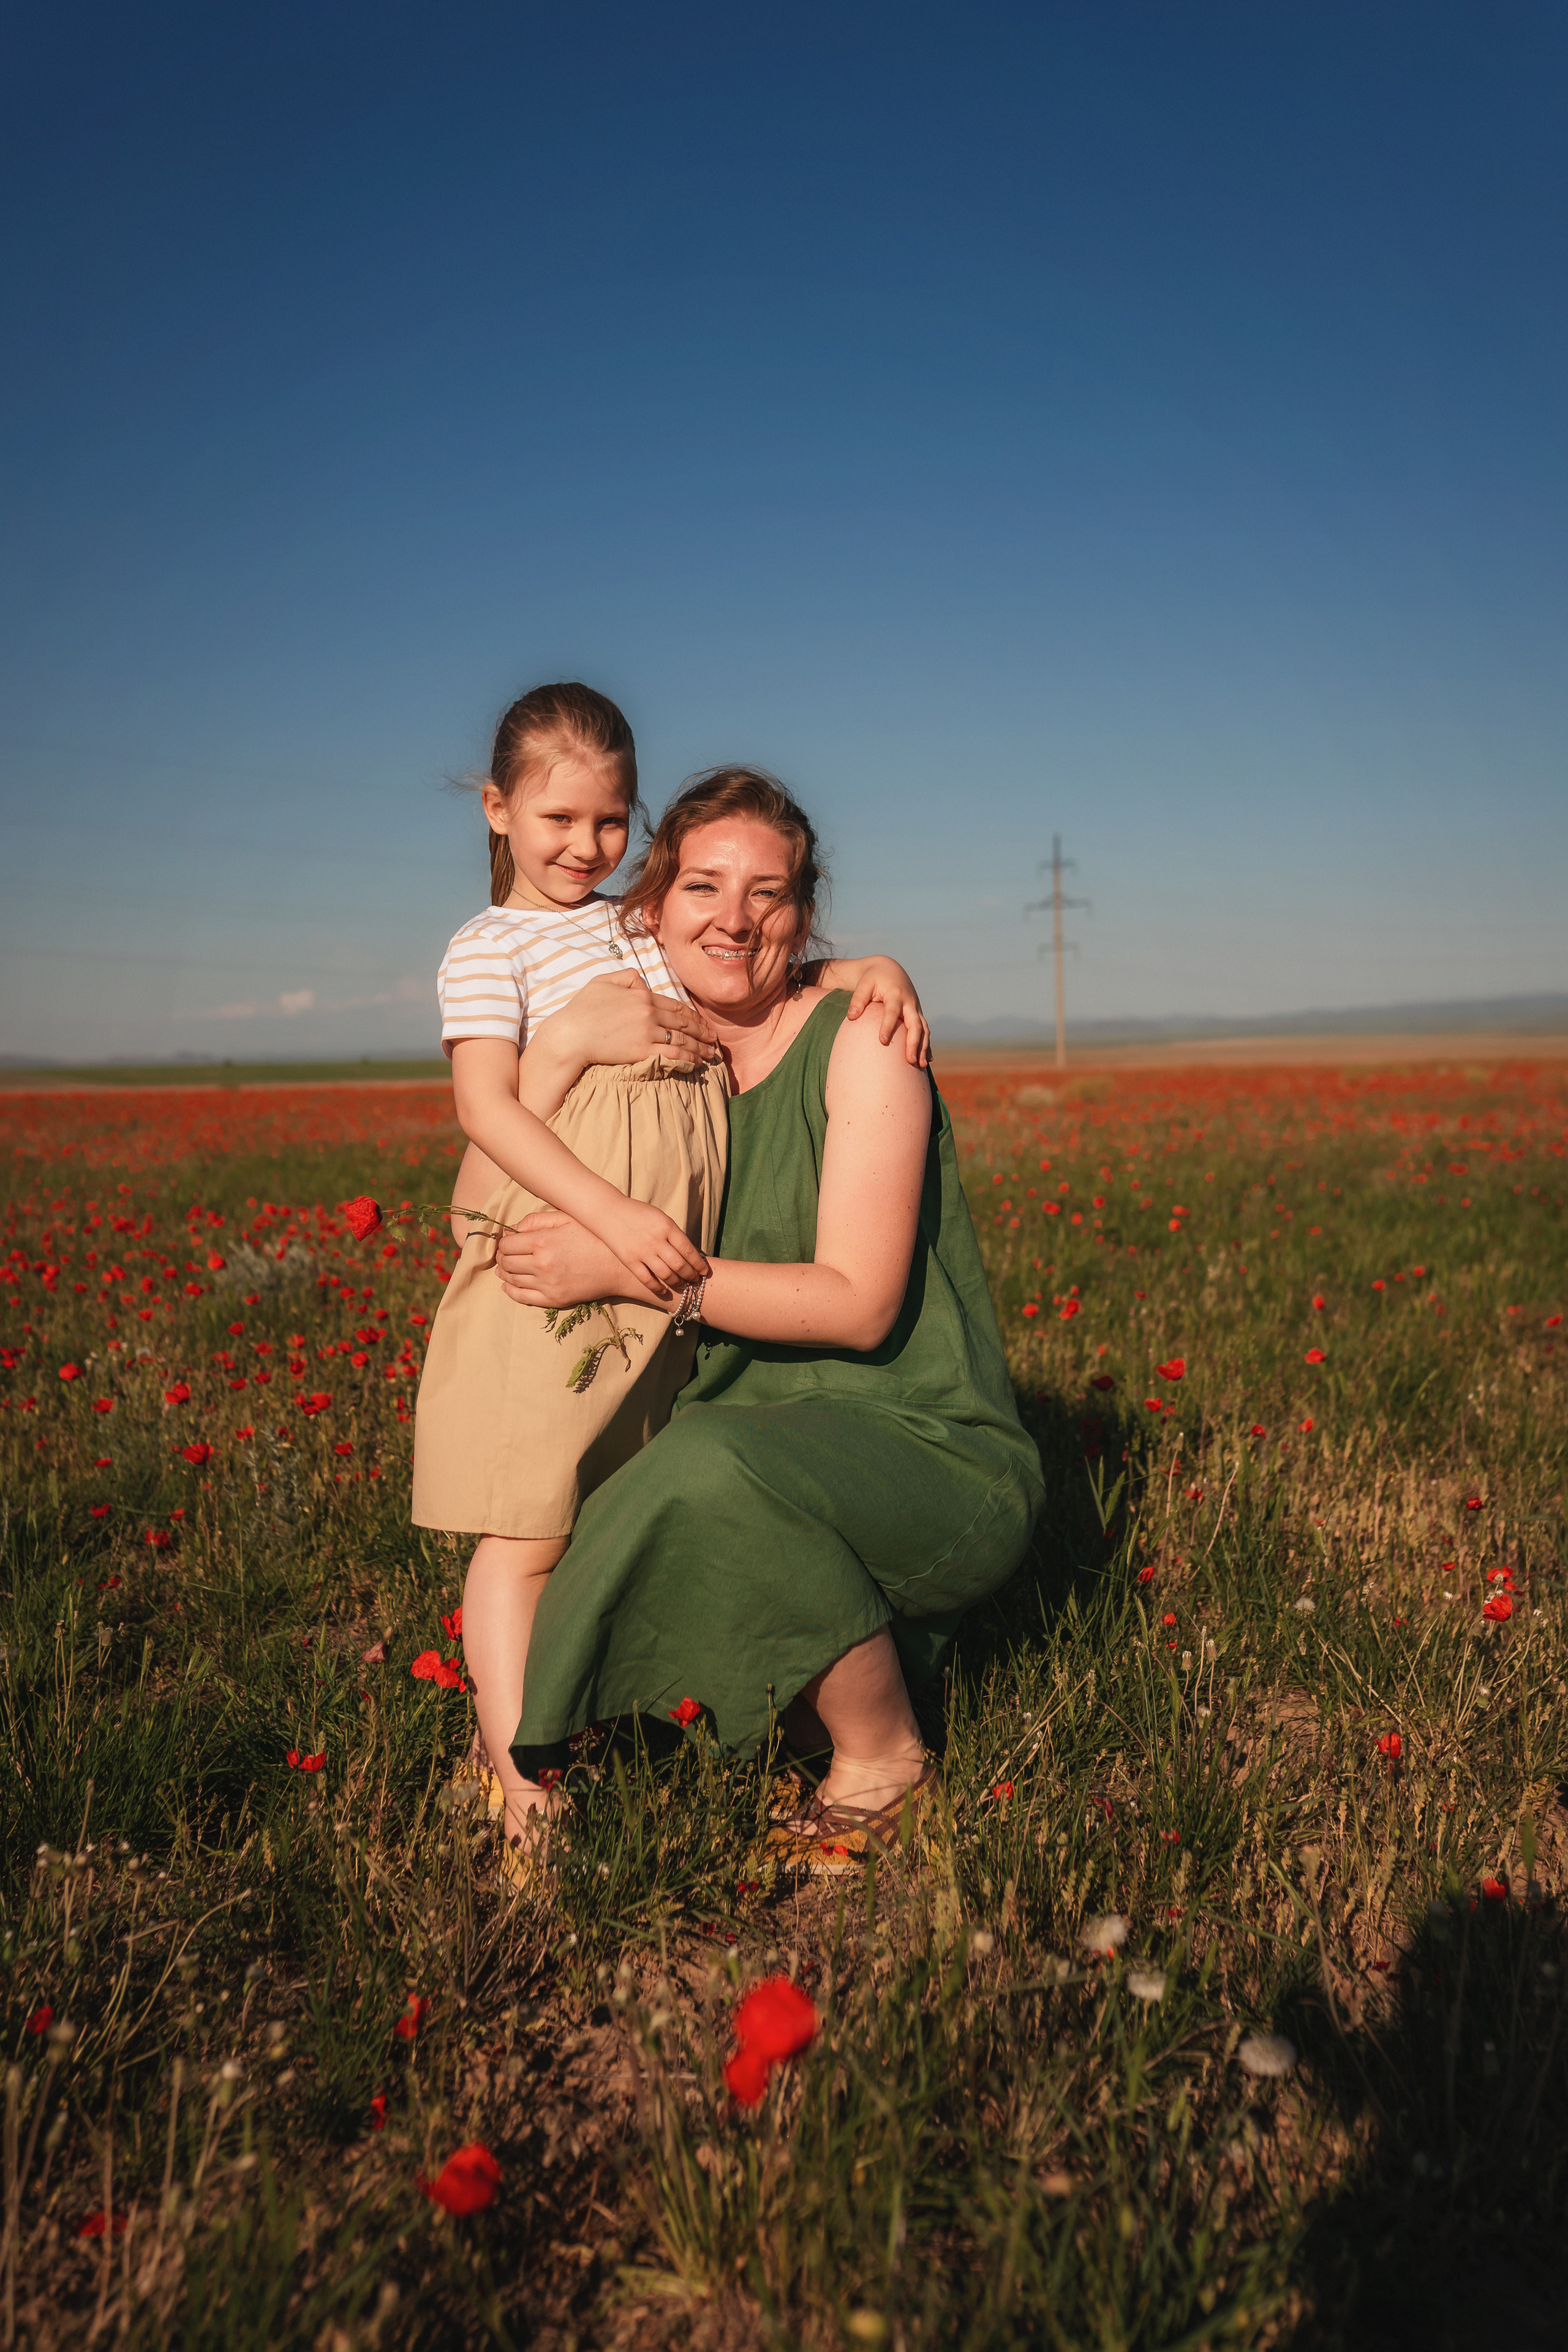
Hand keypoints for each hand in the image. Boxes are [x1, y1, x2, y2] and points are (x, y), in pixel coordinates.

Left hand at [494, 1211, 641, 1308]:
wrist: (618, 1266)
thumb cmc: (594, 1237)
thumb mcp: (567, 1218)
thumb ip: (537, 1220)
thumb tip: (512, 1229)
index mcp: (542, 1241)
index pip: (507, 1244)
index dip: (504, 1242)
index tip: (508, 1241)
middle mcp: (541, 1264)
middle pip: (506, 1262)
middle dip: (502, 1257)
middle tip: (505, 1254)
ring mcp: (547, 1284)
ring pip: (512, 1279)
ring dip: (505, 1272)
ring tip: (505, 1267)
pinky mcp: (554, 1299)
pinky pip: (523, 1298)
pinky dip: (511, 1291)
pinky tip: (507, 1285)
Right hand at [527, 971, 717, 1075]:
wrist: (570, 1035)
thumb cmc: (582, 1009)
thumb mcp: (602, 982)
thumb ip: (626, 976)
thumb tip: (643, 982)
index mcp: (641, 995)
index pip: (675, 1006)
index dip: (692, 1016)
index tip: (703, 1023)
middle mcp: (648, 1013)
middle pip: (683, 1023)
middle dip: (702, 1032)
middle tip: (714, 1039)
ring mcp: (646, 1033)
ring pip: (681, 1040)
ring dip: (699, 1048)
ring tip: (710, 1054)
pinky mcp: (641, 1051)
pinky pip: (672, 1055)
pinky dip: (688, 1059)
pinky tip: (696, 1063)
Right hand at [599, 1197, 710, 1293]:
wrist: (610, 1212)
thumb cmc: (638, 1213)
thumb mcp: (660, 1217)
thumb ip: (673, 1234)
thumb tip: (690, 1253)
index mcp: (667, 1226)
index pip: (689, 1250)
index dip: (699, 1264)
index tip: (704, 1271)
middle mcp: (656, 1240)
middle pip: (679, 1265)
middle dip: (690, 1275)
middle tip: (694, 1280)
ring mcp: (643, 1251)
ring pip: (666, 1274)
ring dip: (677, 1282)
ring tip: (682, 1285)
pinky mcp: (630, 1260)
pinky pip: (647, 1279)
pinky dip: (657, 1288)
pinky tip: (663, 1290)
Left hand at [844, 957, 929, 1066]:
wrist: (890, 970)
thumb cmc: (874, 978)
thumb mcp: (864, 984)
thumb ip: (858, 999)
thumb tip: (851, 1017)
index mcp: (895, 994)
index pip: (892, 1012)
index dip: (888, 1026)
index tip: (882, 1041)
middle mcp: (909, 1003)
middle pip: (915, 1024)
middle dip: (914, 1043)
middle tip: (910, 1061)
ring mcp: (915, 1009)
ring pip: (924, 1029)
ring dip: (923, 1047)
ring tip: (919, 1065)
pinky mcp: (917, 1015)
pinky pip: (925, 1031)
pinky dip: (927, 1045)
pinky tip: (926, 1061)